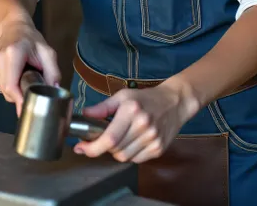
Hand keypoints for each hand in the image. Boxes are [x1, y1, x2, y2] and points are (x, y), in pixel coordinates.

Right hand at [0, 12, 60, 116]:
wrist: (12, 27)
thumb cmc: (31, 39)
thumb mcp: (47, 52)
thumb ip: (53, 71)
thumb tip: (55, 90)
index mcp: (13, 54)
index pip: (11, 86)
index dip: (20, 101)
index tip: (28, 110)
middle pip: (8, 91)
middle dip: (22, 95)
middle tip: (33, 87)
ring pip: (4, 91)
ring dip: (16, 90)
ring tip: (24, 76)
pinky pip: (0, 87)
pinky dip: (10, 86)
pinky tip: (16, 75)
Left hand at [74, 79, 198, 163]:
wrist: (175, 102)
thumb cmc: (147, 98)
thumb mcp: (123, 96)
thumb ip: (102, 108)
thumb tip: (84, 115)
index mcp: (131, 111)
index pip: (109, 138)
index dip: (92, 147)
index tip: (81, 148)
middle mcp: (143, 126)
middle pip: (115, 150)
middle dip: (105, 146)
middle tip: (107, 136)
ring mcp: (153, 139)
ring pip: (125, 158)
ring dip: (118, 151)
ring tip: (123, 137)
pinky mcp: (159, 149)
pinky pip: (136, 160)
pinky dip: (131, 154)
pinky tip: (134, 141)